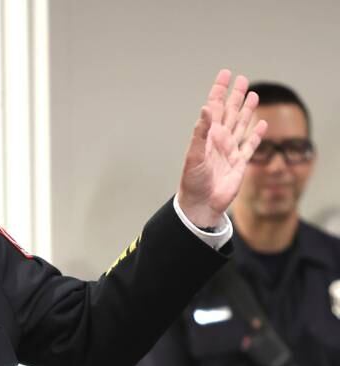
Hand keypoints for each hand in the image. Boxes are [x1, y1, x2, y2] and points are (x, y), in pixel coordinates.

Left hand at [178, 69, 267, 226]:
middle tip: (242, 79)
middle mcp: (218, 140)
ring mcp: (229, 151)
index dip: (219, 90)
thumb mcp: (194, 155)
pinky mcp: (239, 164)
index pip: (214, 107)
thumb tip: (208, 107)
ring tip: (252, 95)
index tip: (225, 74)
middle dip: (235, 96)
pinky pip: (250, 146)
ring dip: (246, 110)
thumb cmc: (192, 181)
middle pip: (230, 112)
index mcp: (207, 136)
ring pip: (240, 125)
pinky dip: (256, 135)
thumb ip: (201, 132)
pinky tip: (260, 124)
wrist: (201, 204)